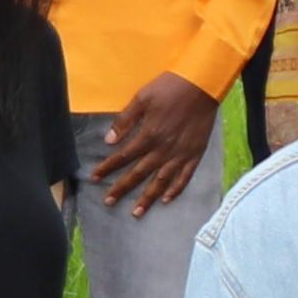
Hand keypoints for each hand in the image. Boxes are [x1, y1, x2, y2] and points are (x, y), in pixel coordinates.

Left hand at [89, 73, 216, 213]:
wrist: (202, 85)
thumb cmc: (170, 88)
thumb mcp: (143, 98)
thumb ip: (125, 120)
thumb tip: (109, 140)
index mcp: (148, 135)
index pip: (123, 157)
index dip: (107, 168)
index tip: (94, 177)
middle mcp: (163, 149)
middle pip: (139, 174)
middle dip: (122, 188)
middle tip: (108, 202)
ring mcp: (180, 154)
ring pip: (161, 181)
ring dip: (147, 198)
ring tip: (137, 212)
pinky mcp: (195, 154)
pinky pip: (185, 177)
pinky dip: (175, 190)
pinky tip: (166, 200)